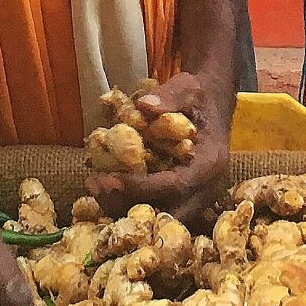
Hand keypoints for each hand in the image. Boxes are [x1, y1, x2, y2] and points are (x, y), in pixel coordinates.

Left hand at [85, 72, 231, 225]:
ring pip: (158, 218)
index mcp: (210, 163)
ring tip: (94, 185)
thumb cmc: (199, 96)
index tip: (110, 178)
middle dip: (128, 206)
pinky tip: (106, 188)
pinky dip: (130, 203)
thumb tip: (143, 105)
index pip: (176, 186)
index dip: (141, 186)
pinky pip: (156, 210)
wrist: (212, 103)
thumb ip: (170, 96)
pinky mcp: (183, 198)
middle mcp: (205, 188)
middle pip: (167, 214)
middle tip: (96, 186)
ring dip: (124, 207)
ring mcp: (195, 197)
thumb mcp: (187, 87)